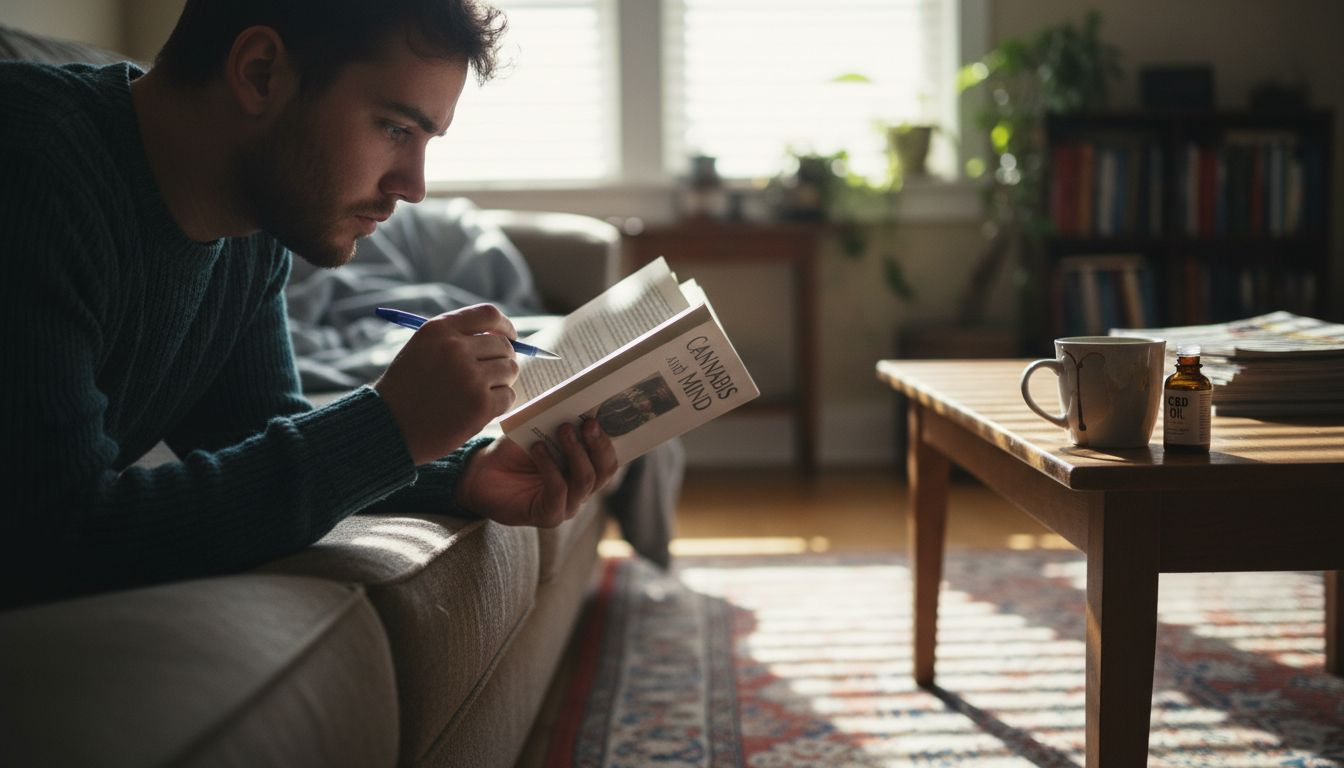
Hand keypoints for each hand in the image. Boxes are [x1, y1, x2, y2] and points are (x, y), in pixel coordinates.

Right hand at [374, 304, 519, 464]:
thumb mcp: (422, 348)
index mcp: (440, 330)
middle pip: (503, 345)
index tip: (509, 336)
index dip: (505, 326)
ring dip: (502, 381)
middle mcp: (456, 349)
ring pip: (509, 370)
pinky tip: (480, 408)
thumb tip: (502, 337)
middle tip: (494, 373)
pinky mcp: (481, 405)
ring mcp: (471, 377)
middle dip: (503, 358)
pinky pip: (508, 396)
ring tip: (482, 391)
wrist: (389, 427)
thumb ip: (456, 338)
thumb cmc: (406, 389)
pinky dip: (500, 403)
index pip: (488, 315)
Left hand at [455, 419, 617, 527]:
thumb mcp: (540, 431)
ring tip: (562, 429)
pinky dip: (550, 466)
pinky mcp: (550, 516)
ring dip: (575, 452)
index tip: (603, 414)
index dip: (610, 437)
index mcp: (586, 468)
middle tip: (587, 422)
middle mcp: (582, 489)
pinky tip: (538, 448)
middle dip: (598, 444)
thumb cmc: (514, 451)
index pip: (609, 456)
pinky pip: (559, 491)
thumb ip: (560, 423)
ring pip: (585, 480)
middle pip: (604, 470)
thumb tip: (578, 404)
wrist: (482, 474)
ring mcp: (568, 505)